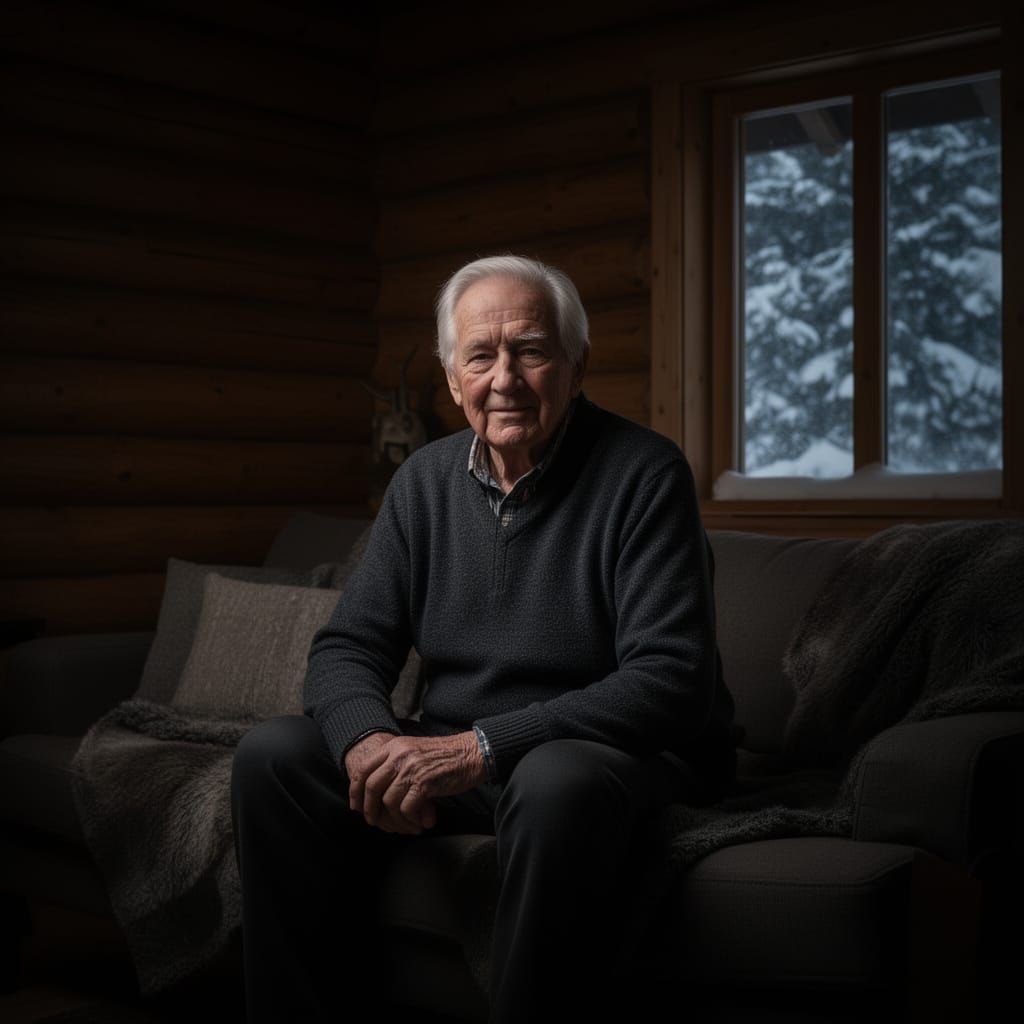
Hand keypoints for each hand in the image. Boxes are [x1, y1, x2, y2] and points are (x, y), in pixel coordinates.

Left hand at [345, 731, 486, 833]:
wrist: (473, 752)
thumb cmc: (446, 756)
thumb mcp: (415, 751)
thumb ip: (395, 764)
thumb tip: (376, 791)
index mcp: (395, 746)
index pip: (364, 769)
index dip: (356, 790)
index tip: (356, 806)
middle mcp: (400, 754)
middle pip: (371, 787)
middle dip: (370, 809)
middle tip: (374, 821)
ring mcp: (411, 768)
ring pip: (389, 801)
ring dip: (396, 819)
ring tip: (408, 824)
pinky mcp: (424, 782)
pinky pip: (407, 808)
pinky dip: (412, 819)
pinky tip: (423, 822)